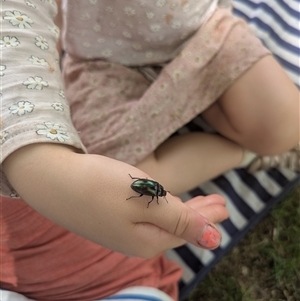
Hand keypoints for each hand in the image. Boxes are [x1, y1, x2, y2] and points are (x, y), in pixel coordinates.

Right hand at [3, 144, 227, 257]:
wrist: (53, 180)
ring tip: (199, 201)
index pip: (187, 229)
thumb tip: (213, 240)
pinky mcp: (111, 217)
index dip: (207, 217)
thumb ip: (180, 221)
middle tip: (219, 202)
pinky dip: (163, 207)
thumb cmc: (101, 187)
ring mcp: (121, 230)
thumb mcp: (146, 202)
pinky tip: (167, 204)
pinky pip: (146, 215)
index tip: (225, 205)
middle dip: (199, 213)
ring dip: (182, 209)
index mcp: (148, 240)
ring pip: (162, 219)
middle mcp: (136, 240)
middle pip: (176, 225)